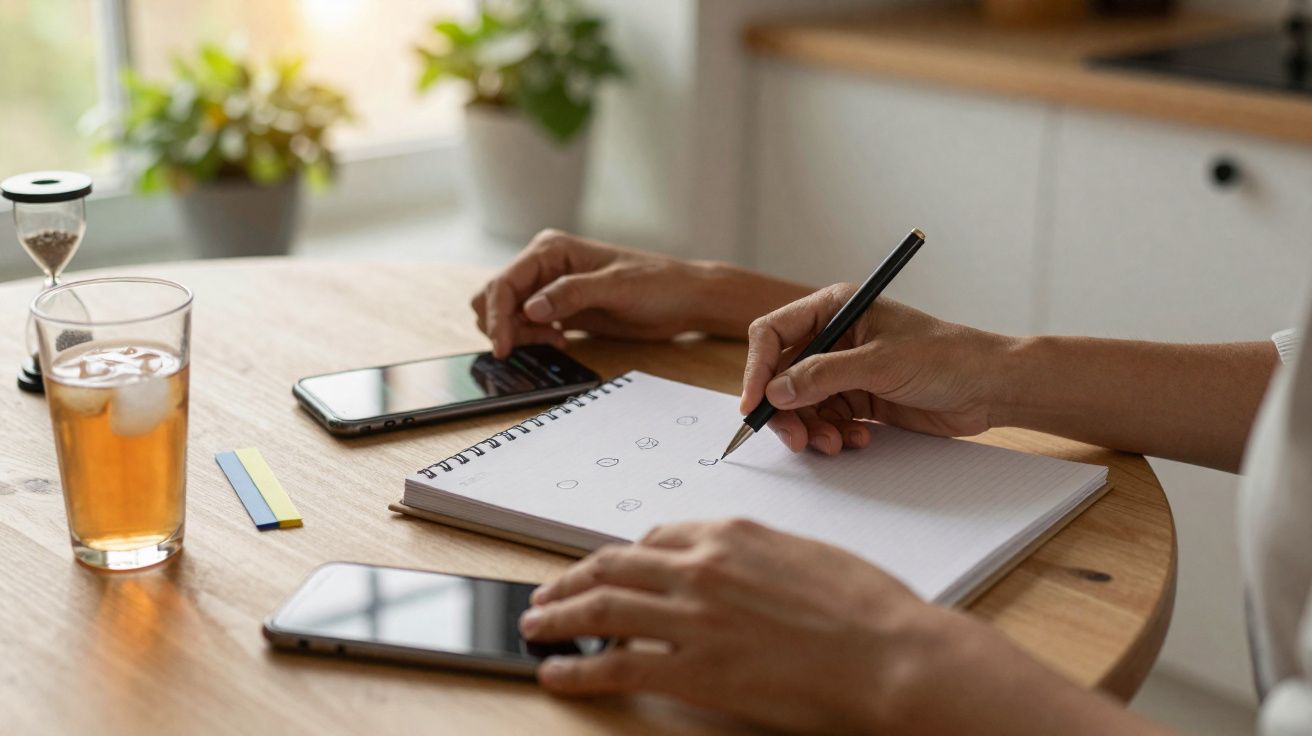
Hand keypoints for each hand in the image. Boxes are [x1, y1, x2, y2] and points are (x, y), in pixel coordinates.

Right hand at [471, 230, 811, 356]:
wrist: (684, 300)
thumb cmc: (657, 284)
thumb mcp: (615, 288)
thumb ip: (571, 295)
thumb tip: (530, 308)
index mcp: (551, 249)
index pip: (504, 282)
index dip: (496, 315)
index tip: (502, 346)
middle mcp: (544, 266)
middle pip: (496, 298)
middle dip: (505, 324)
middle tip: (539, 342)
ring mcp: (550, 289)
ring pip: (508, 315)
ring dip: (520, 334)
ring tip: (557, 340)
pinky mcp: (560, 311)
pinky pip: (527, 327)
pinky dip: (533, 339)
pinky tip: (561, 341)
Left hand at [520, 520, 1163, 735]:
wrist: (890, 652)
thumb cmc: (865, 607)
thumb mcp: (805, 553)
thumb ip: (753, 552)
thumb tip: (726, 561)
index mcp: (731, 533)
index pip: (654, 537)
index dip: (620, 556)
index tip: (605, 568)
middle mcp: (701, 565)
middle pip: (613, 566)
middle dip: (571, 578)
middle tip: (549, 591)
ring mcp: (692, 616)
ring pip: (600, 607)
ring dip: (558, 616)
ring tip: (537, 625)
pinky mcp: (693, 668)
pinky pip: (615, 664)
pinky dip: (576, 668)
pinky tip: (556, 672)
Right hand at [740, 285, 1014, 454]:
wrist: (990, 388)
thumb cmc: (945, 358)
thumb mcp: (880, 364)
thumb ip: (823, 376)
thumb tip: (775, 391)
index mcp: (835, 309)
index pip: (773, 334)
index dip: (757, 368)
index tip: (754, 404)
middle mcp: (834, 338)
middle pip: (782, 375)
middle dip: (785, 410)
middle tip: (796, 439)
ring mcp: (845, 371)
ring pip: (801, 404)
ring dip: (812, 429)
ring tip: (836, 444)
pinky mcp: (859, 399)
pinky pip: (826, 420)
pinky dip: (833, 435)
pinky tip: (858, 441)